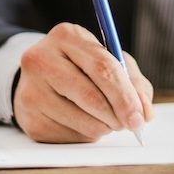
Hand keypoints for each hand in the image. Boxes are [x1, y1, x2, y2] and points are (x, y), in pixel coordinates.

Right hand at [13, 22, 153, 142]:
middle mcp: (41, 59)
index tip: (140, 116)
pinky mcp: (29, 118)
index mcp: (66, 36)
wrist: (39, 78)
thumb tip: (144, 112)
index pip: (103, 67)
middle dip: (118, 115)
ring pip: (82, 120)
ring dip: (104, 127)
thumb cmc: (81, 67)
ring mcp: (31, 90)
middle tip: (131, 124)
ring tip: (106, 119)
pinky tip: (84, 122)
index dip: (125, 96)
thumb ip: (132, 81)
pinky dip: (86, 135)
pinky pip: (69, 137)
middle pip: (90, 95)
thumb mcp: (108, 60)